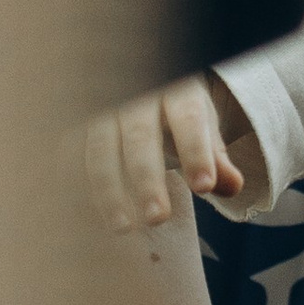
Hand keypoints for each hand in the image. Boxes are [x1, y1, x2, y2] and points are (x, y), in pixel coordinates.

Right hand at [83, 76, 242, 231]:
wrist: (137, 76)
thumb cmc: (175, 110)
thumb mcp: (202, 125)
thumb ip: (215, 157)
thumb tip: (232, 186)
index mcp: (176, 90)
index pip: (188, 119)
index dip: (196, 152)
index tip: (204, 187)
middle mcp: (135, 95)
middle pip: (140, 138)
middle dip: (148, 180)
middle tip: (157, 218)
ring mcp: (101, 108)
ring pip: (100, 150)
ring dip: (109, 191)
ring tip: (123, 228)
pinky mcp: (74, 124)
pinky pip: (71, 154)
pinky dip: (78, 186)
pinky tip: (88, 216)